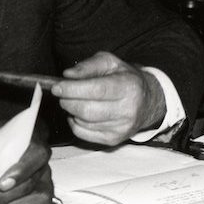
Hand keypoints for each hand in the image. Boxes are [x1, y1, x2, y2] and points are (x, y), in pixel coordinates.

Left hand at [52, 51, 166, 145]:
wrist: (147, 102)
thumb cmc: (124, 79)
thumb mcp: (110, 63)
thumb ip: (88, 66)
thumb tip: (68, 75)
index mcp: (128, 87)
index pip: (96, 90)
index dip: (72, 89)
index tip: (57, 87)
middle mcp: (127, 110)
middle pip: (87, 110)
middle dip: (67, 101)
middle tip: (62, 93)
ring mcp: (121, 128)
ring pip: (83, 122)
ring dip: (71, 111)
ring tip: (74, 101)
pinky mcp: (113, 140)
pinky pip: (82, 134)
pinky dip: (74, 123)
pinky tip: (79, 114)